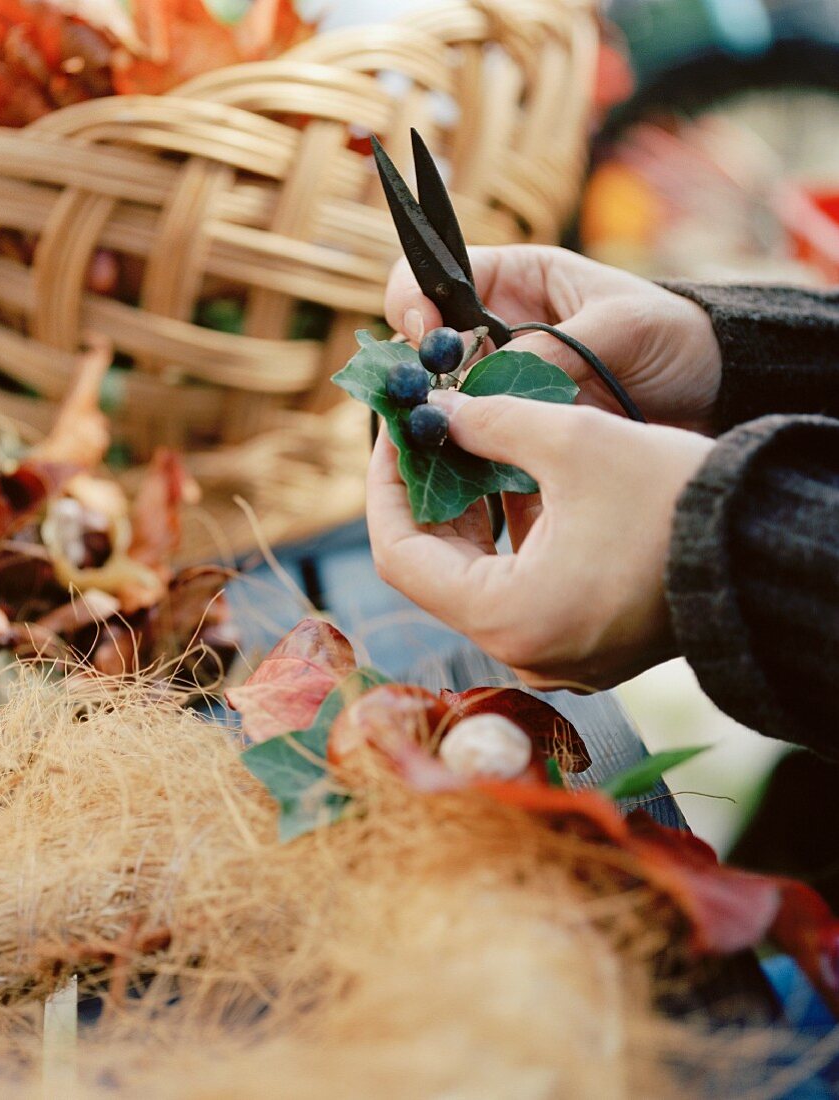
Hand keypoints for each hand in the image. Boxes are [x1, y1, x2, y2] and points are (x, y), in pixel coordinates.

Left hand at [367, 391, 714, 690]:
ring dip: (466, 513)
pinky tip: (511, 482)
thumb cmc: (677, 500)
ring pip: (476, 577)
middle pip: (435, 568)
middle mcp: (521, 651)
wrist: (769, 549)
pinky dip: (506, 538)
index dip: (383, 488)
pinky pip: (517, 589)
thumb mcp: (575, 442)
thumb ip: (489, 422)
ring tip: (466, 446)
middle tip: (425, 433)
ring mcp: (551, 653)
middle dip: (426, 495)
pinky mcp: (579, 641)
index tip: (391, 435)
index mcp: (508, 618)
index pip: (398, 557)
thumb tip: (433, 410)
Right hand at [385, 245, 722, 433]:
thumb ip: (552, 348)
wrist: (714, 394)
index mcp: (514, 282)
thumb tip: (484, 384)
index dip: (415, 301)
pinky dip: (470, 457)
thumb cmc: (674, 336)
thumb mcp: (620, 326)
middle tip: (433, 401)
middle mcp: (495, 333)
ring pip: (445, 402)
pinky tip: (477, 470)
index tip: (424, 333)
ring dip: (443, 422)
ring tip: (455, 442)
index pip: (434, 279)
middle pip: (425, 351)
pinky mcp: (515, 431)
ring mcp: (502, 385)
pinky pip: (475, 443)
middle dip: (421, 376)